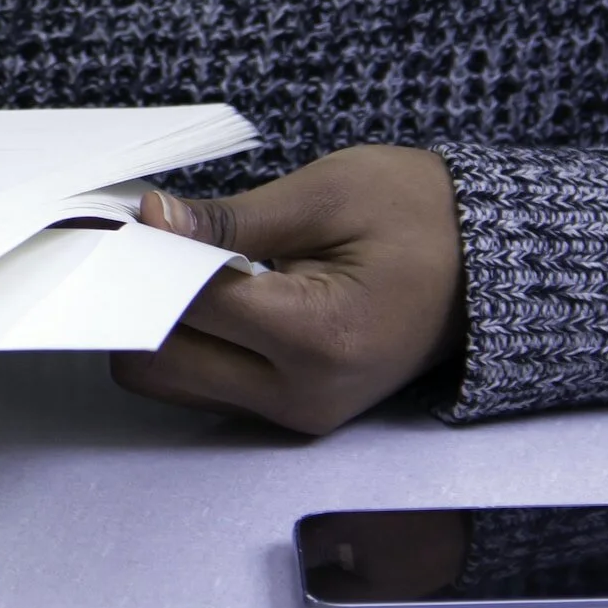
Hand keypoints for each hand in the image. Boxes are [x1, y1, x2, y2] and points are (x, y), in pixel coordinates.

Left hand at [110, 144, 464, 434]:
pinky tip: (198, 291)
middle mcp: (302, 394)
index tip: (116, 219)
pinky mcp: (290, 412)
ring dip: (154, 325)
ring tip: (172, 263)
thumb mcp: (329, 194)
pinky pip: (203, 386)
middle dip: (135, 299)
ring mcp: (296, 413)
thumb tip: (151, 221)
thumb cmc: (425, 218)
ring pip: (171, 382)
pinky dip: (185, 341)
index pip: (186, 305)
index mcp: (318, 337)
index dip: (140, 257)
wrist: (491, 266)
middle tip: (135, 242)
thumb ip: (230, 218)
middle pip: (158, 363)